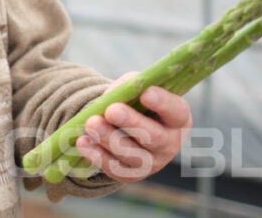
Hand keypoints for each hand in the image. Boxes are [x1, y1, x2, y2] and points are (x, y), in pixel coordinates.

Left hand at [74, 73, 191, 182]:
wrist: (126, 126)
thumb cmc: (136, 102)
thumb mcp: (137, 89)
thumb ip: (129, 87)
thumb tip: (114, 95)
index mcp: (177, 118)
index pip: (176, 111)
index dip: (162, 103)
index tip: (146, 93)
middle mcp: (169, 144)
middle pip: (153, 137)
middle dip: (131, 123)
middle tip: (112, 110)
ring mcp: (151, 163)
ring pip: (131, 154)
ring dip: (108, 138)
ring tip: (91, 123)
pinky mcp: (130, 174)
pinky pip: (114, 168)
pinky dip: (97, 155)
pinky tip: (83, 141)